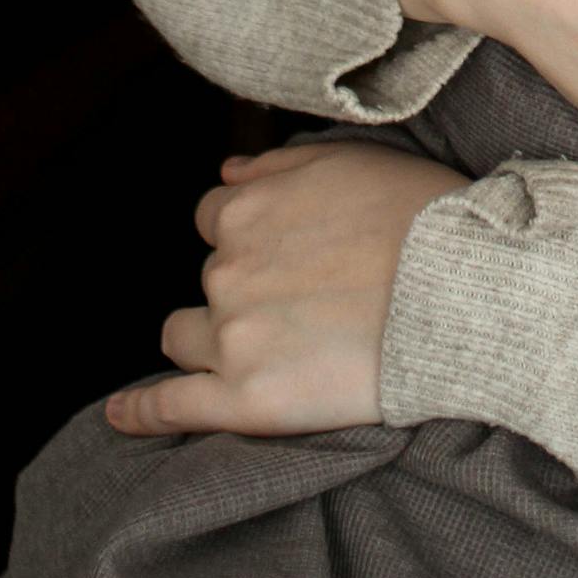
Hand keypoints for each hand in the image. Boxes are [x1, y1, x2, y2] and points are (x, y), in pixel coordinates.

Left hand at [104, 139, 466, 436]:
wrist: (459, 289)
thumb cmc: (416, 216)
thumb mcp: (348, 161)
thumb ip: (276, 166)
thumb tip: (226, 172)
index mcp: (248, 208)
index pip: (215, 217)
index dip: (248, 235)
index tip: (280, 251)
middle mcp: (228, 268)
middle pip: (206, 279)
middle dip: (240, 287)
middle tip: (299, 300)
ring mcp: (232, 336)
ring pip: (183, 336)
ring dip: (206, 338)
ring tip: (253, 349)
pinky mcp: (245, 400)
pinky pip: (171, 406)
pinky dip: (140, 412)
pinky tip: (119, 416)